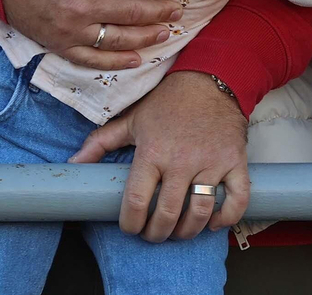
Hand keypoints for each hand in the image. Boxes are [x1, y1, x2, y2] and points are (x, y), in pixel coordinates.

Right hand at [0, 0, 186, 70]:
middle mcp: (85, 7)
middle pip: (134, 13)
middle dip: (161, 11)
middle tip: (179, 10)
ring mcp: (73, 30)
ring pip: (119, 39)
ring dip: (147, 37)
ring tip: (167, 33)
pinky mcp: (60, 45)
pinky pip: (93, 59)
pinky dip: (116, 62)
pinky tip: (136, 60)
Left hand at [69, 71, 250, 240]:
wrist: (210, 78)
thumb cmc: (168, 101)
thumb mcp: (132, 119)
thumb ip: (101, 142)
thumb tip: (74, 164)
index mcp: (152, 151)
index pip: (136, 200)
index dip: (130, 223)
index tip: (130, 227)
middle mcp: (181, 160)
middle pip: (167, 214)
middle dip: (156, 233)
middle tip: (153, 234)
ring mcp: (211, 162)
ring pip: (200, 212)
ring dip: (187, 231)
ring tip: (178, 232)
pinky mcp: (234, 162)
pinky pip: (237, 198)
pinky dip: (227, 217)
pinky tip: (213, 223)